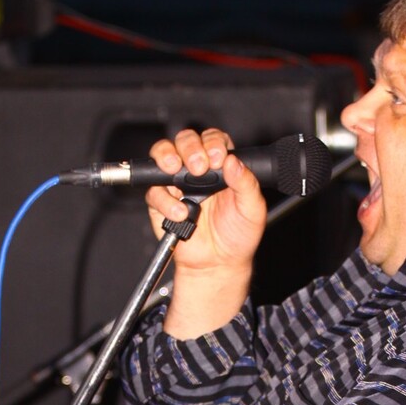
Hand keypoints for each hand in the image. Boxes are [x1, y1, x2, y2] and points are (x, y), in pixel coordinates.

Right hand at [145, 128, 267, 338]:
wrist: (218, 264)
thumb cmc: (237, 235)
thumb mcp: (252, 209)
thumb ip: (246, 184)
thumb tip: (233, 162)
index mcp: (221, 167)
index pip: (213, 140)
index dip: (213, 143)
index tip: (218, 158)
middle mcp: (197, 171)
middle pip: (185, 141)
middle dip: (190, 148)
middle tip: (199, 167)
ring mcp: (176, 184)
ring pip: (162, 155)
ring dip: (167, 157)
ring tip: (177, 170)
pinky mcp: (160, 202)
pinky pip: (154, 192)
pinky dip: (165, 200)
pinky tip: (180, 212)